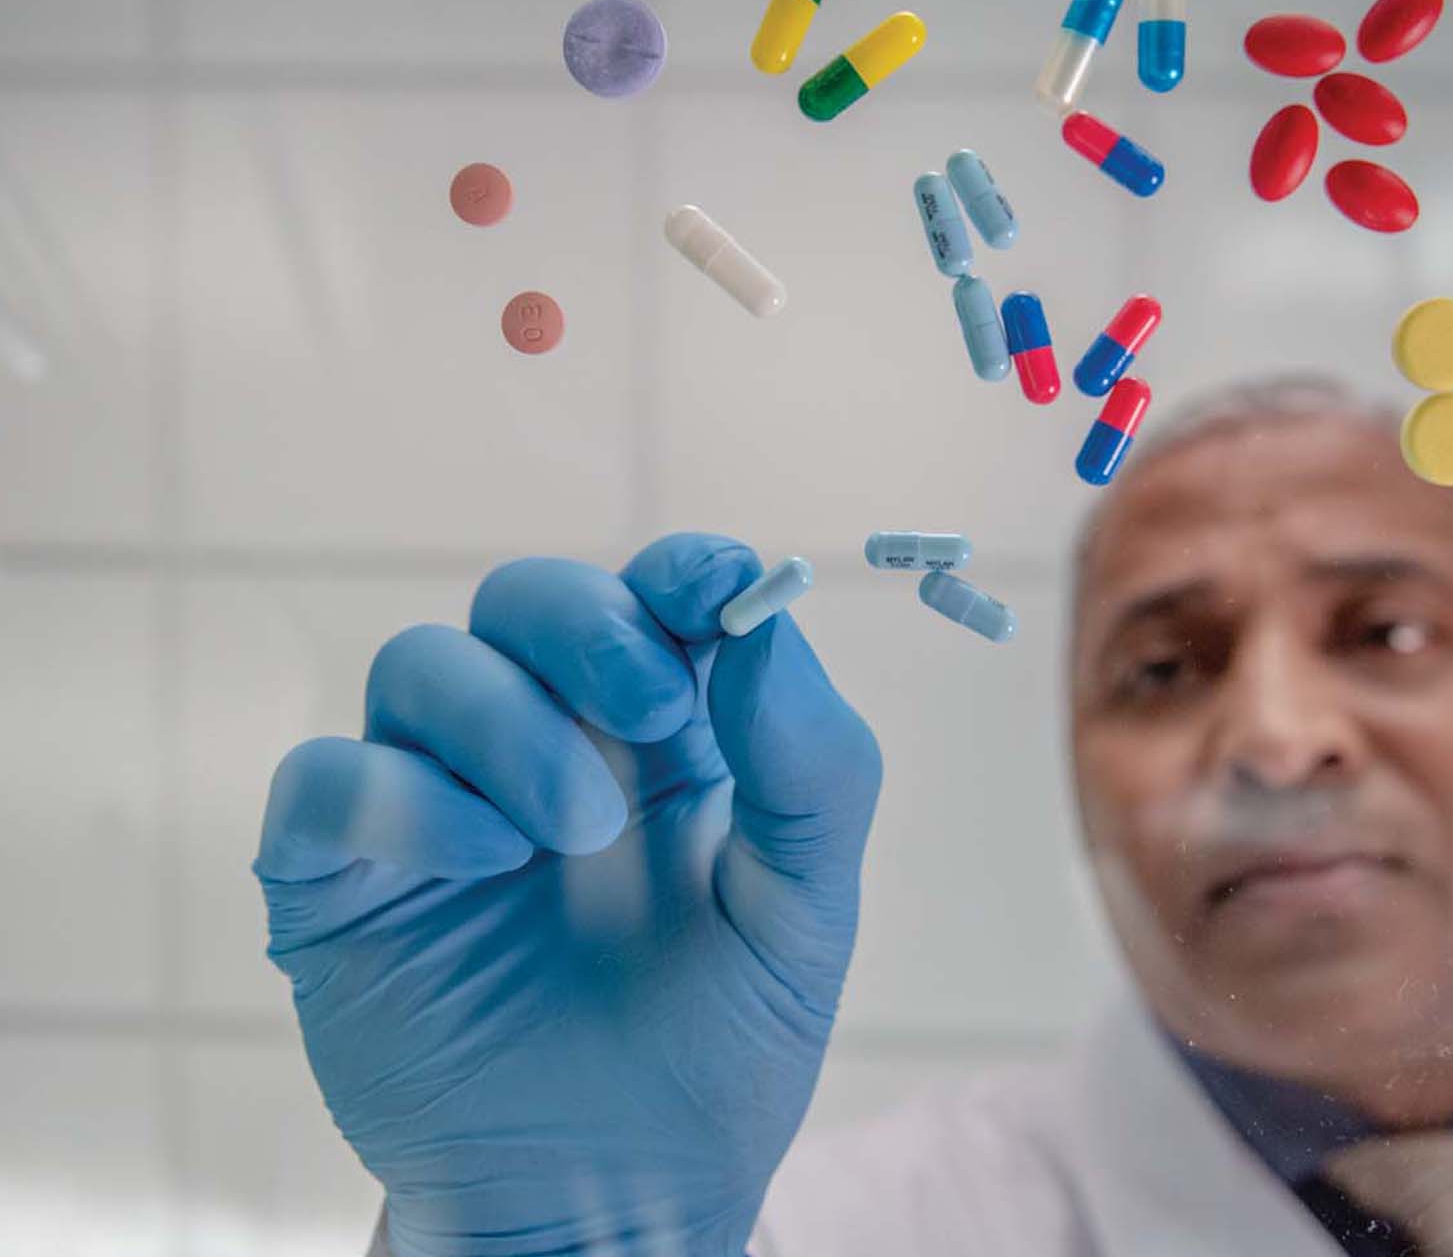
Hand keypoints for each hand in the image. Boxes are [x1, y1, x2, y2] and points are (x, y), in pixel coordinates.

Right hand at [255, 534, 881, 1256]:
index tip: (718, 587)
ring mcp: (435, 803)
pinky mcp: (341, 880)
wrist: (615, 1197)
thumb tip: (768, 625)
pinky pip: (329, 779)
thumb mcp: (804, 916)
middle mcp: (542, 744)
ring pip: (423, 666)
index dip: (681, 571)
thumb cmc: (717, 1050)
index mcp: (661, 737)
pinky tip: (486, 861)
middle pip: (527, 600)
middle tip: (651, 708)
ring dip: (507, 724)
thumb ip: (811, 769)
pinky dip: (402, 797)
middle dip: (587, 627)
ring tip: (577, 830)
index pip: (655, 596)